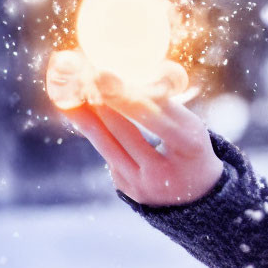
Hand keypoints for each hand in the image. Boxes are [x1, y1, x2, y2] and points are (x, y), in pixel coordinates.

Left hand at [46, 50, 223, 205]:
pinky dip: (93, 128)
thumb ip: (163, 104)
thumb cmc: (191, 146)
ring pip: (106, 143)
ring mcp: (141, 183)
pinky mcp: (125, 188)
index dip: (127, 96)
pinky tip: (79, 108)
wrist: (196, 193)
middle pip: (125, 130)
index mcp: (189, 146)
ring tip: (70, 88)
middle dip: (102, 99)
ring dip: (87, 113)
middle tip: (84, 74)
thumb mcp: (191, 124)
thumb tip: (126, 77)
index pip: (154, 117)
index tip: (104, 73)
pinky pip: (106, 151)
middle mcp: (163, 170)